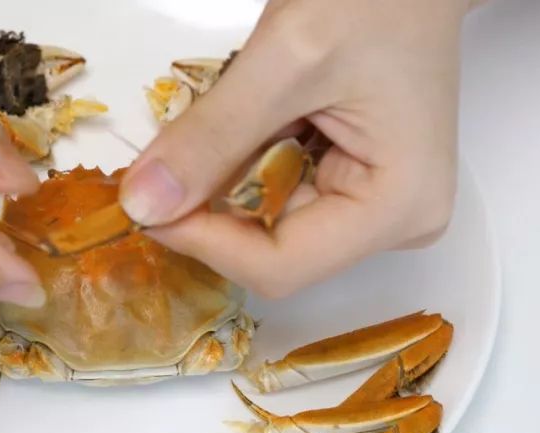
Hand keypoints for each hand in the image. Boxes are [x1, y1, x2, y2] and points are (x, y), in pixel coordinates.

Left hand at [120, 0, 471, 298]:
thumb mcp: (285, 60)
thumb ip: (211, 135)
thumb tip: (142, 204)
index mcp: (397, 207)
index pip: (279, 265)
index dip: (202, 241)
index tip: (144, 200)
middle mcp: (390, 224)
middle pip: (268, 249)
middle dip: (209, 204)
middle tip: (170, 149)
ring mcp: (369, 207)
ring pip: (261, 222)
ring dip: (222, 177)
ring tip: (227, 110)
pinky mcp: (347, 186)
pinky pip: (271, 194)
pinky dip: (238, 163)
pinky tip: (247, 117)